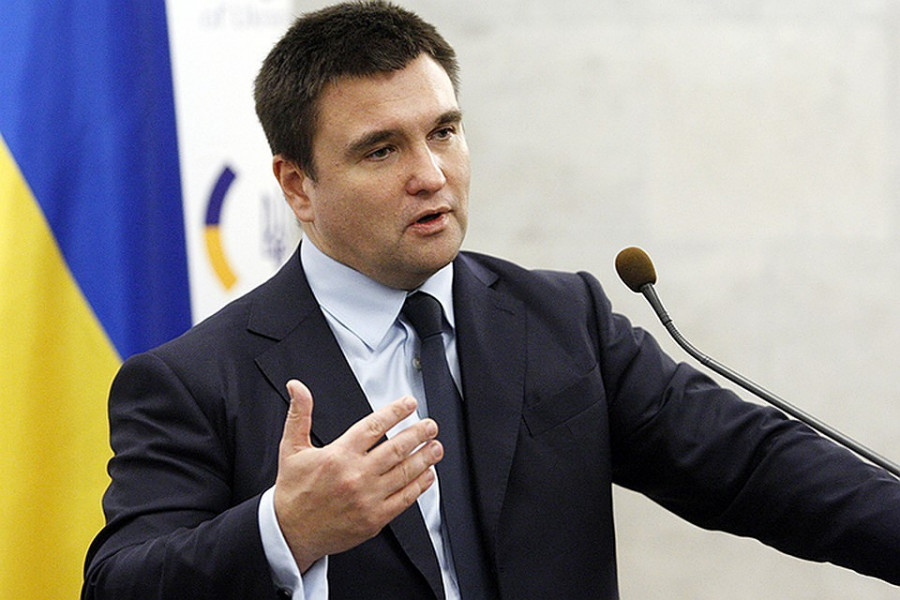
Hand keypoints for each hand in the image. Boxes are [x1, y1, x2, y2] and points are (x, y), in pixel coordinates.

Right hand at [273, 379, 441, 571]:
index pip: (374, 426)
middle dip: (418, 433)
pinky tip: (428, 475)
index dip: (395, 412)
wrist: (290, 532)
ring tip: (436, 447)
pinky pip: (404, 499)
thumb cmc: (293, 491)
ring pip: (404, 472)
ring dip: (424, 457)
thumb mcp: (291, 449)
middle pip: (396, 448)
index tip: (409, 404)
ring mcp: (367, 498)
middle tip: (430, 425)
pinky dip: (419, 486)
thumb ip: (299, 414)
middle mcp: (356, 475)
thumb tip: (297, 387)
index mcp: (338, 455)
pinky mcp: (374, 519)